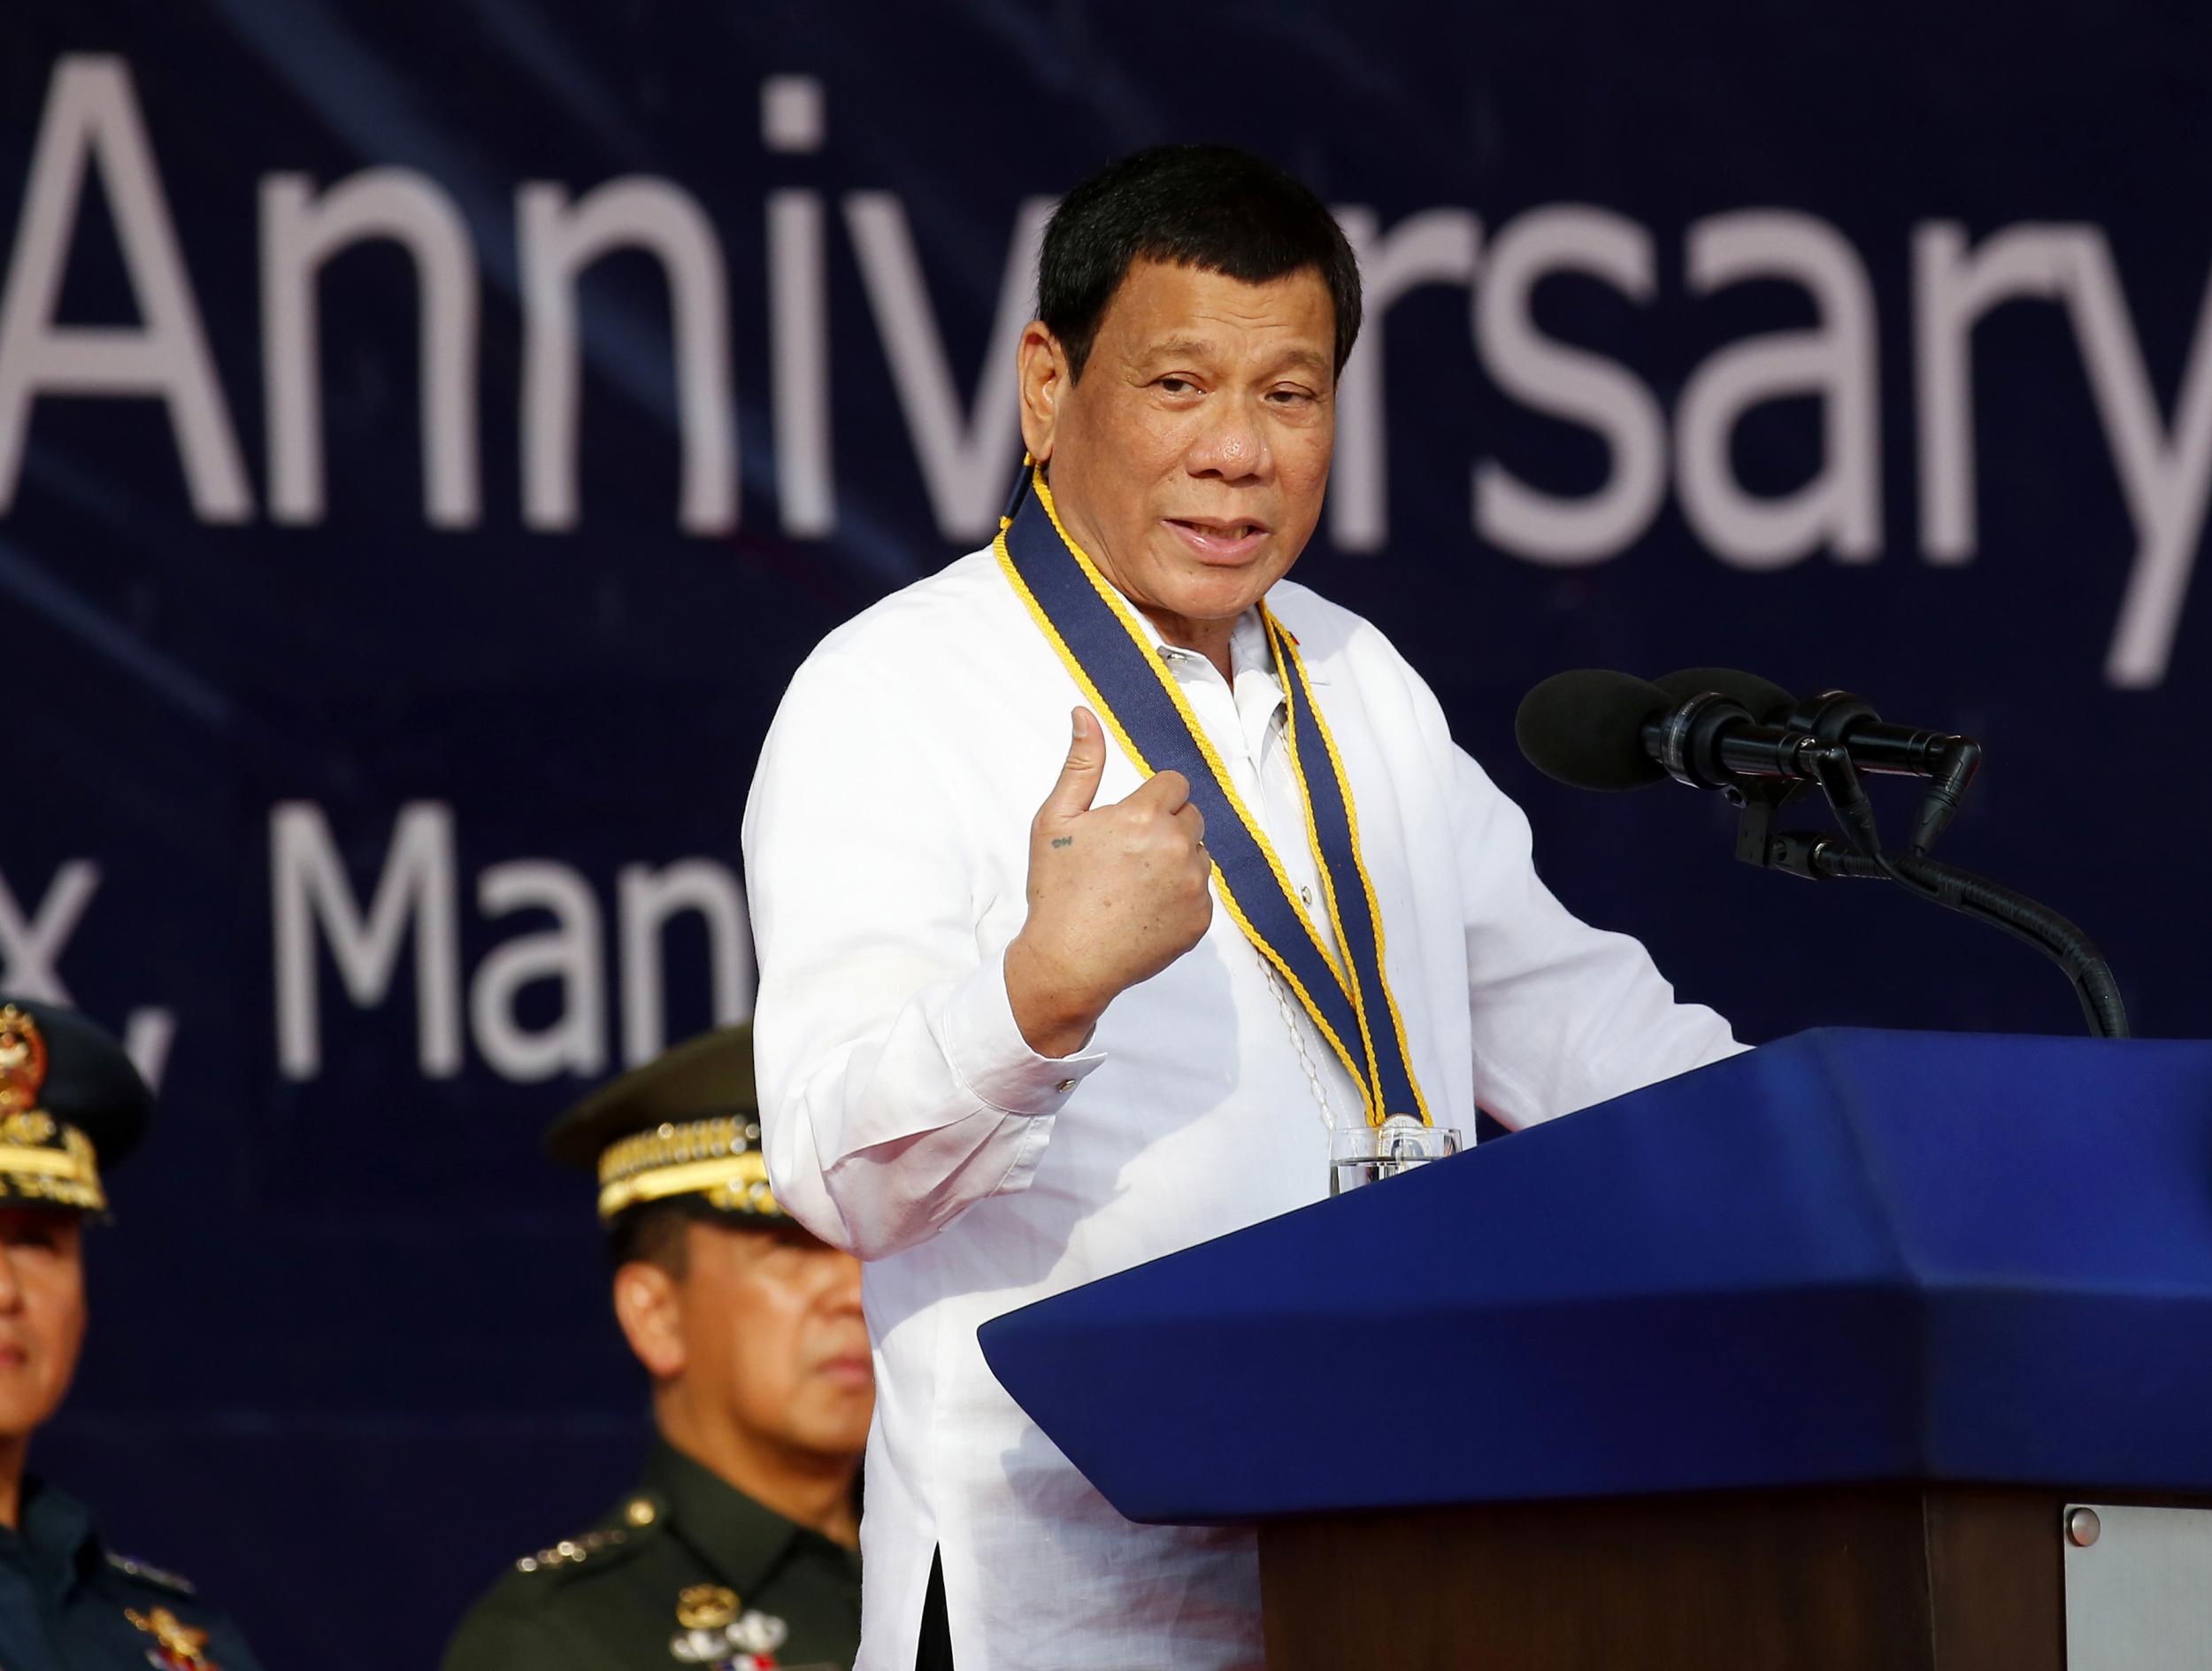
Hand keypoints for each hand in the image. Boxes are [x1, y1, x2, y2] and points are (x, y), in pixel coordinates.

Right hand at [1004, 707, 1213, 1056]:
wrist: (1067, 963)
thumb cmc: (1057, 891)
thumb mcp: (1056, 820)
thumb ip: (1080, 764)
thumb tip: (1084, 713)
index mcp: (1144, 816)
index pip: (1174, 784)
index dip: (1150, 800)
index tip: (1127, 824)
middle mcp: (1177, 847)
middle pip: (1190, 816)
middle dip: (1165, 827)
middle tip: (1127, 856)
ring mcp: (1193, 886)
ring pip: (1199, 853)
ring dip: (1176, 860)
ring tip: (1135, 885)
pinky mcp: (1201, 920)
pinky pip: (1201, 892)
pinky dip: (1180, 896)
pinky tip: (1145, 910)